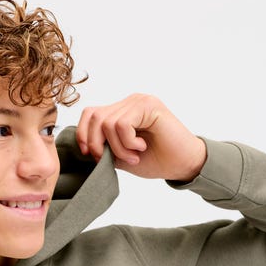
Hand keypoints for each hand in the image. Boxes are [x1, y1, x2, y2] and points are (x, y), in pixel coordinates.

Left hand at [76, 94, 206, 181]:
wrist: (182, 164)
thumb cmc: (156, 161)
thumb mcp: (121, 157)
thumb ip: (104, 148)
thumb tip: (85, 147)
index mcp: (121, 112)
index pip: (90, 114)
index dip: (83, 134)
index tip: (91, 155)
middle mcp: (129, 102)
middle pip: (94, 117)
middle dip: (97, 144)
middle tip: (114, 160)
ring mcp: (139, 101)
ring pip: (108, 123)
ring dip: (118, 148)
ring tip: (134, 156)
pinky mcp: (149, 106)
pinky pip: (122, 124)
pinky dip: (127, 142)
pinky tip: (141, 147)